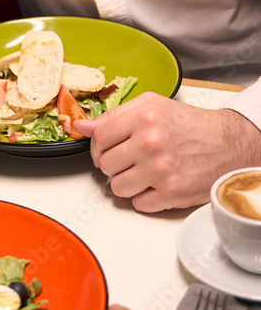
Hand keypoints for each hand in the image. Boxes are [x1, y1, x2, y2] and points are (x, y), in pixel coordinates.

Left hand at [76, 92, 260, 211]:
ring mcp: (160, 171)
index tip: (105, 148)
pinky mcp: (171, 194)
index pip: (98, 137)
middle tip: (128, 159)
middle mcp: (150, 144)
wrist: (227, 144)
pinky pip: (138, 203)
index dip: (97, 145)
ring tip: (142, 171)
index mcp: (143, 118)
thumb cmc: (190, 124)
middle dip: (113, 163)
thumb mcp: (152, 105)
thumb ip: (113, 115)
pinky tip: (155, 183)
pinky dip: (144, 196)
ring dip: (126, 181)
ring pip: (117, 187)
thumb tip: (82, 126)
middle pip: (105, 165)